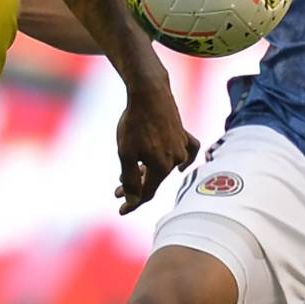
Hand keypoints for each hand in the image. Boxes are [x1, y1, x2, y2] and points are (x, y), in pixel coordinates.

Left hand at [113, 71, 199, 214]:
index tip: (121, 211)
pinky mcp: (183, 134)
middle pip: (154, 180)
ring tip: (133, 171)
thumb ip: (130, 179)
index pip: (146, 193)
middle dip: (135, 187)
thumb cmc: (135, 123)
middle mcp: (176, 160)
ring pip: (165, 167)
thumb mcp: (126, 153)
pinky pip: (187, 151)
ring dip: (149, 171)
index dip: (132, 203)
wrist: (149, 92)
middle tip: (116, 191)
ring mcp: (182, 147)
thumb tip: (133, 201)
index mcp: (161, 168)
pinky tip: (180, 167)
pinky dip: (183, 160)